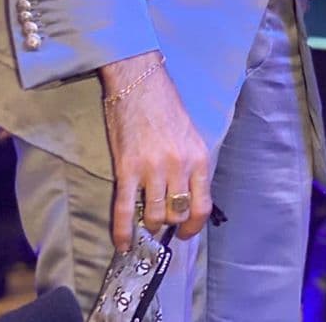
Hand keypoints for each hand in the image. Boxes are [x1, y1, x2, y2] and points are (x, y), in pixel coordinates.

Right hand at [100, 51, 211, 250]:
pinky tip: (123, 243)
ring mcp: (152, 169)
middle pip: (177, 214)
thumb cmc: (166, 106)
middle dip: (169, 224)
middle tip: (161, 222)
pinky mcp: (126, 169)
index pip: (203, 205)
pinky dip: (122, 231)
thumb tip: (188, 197)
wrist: (140, 83)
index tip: (184, 232)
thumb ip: (191, 165)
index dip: (193, 226)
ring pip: (153, 215)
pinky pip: (125, 209)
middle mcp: (178, 166)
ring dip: (148, 224)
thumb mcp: (191, 135)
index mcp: (198, 157)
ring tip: (144, 223)